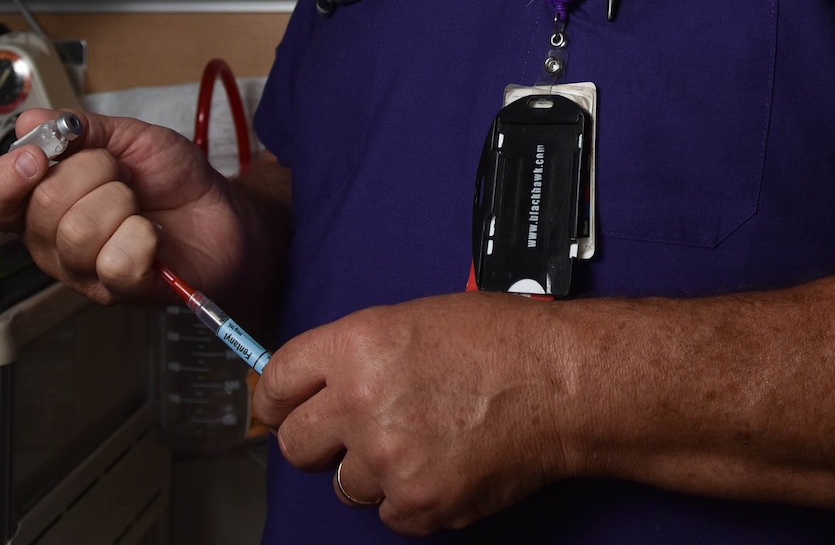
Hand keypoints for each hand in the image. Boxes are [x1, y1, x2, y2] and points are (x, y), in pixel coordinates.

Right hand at [0, 109, 252, 305]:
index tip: (36, 157)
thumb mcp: (125, 137)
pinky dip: (143, 237)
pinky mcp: (119, 290)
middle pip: (42, 209)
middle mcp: (52, 242)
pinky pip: (116, 260)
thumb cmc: (169, 179)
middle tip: (122, 174)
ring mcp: (83, 271)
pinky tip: (152, 236)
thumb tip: (30, 120)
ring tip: (139, 205)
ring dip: (122, 203)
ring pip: (78, 233)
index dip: (3, 181)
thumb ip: (79, 128)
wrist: (220, 210)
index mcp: (42, 201)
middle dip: (93, 173)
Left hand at [253, 292, 571, 534]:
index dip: (275, 400)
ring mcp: (387, 457)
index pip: (276, 381)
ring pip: (346, 485)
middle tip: (349, 436)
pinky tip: (443, 466)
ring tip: (420, 444)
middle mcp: (360, 401)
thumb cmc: (501, 342)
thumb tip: (322, 385)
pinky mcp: (417, 503)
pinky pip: (388, 515)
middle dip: (318, 443)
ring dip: (373, 473)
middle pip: (296, 444)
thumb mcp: (412, 319)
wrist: (560, 385)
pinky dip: (410, 500)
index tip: (279, 411)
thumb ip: (358, 354)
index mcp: (355, 346)